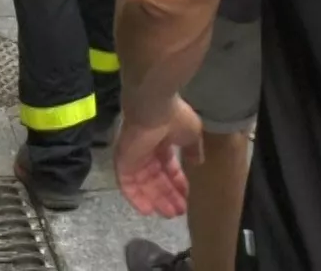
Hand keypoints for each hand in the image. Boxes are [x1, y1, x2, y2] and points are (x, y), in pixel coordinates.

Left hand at [114, 96, 201, 217]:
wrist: (153, 106)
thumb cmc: (174, 116)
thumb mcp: (191, 134)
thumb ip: (192, 149)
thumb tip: (197, 162)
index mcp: (161, 141)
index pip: (168, 166)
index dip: (177, 181)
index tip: (186, 196)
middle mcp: (146, 150)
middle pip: (156, 178)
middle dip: (167, 195)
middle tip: (178, 212)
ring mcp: (133, 157)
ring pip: (143, 184)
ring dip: (155, 199)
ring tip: (168, 214)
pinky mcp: (122, 162)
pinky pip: (127, 185)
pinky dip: (136, 198)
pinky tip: (148, 211)